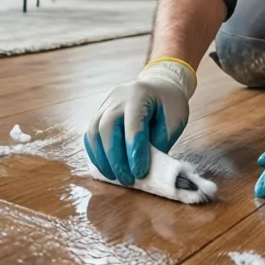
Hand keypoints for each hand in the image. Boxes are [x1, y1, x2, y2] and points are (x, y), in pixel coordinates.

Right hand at [84, 58, 196, 185]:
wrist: (159, 86)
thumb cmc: (169, 105)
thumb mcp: (174, 122)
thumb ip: (159, 144)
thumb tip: (144, 171)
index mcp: (139, 94)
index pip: (133, 124)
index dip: (135, 151)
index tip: (140, 173)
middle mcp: (118, 97)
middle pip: (107, 127)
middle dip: (115, 158)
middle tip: (127, 179)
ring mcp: (105, 104)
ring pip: (94, 132)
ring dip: (102, 158)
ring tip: (114, 177)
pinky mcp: (99, 113)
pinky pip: (90, 134)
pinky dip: (95, 153)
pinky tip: (105, 167)